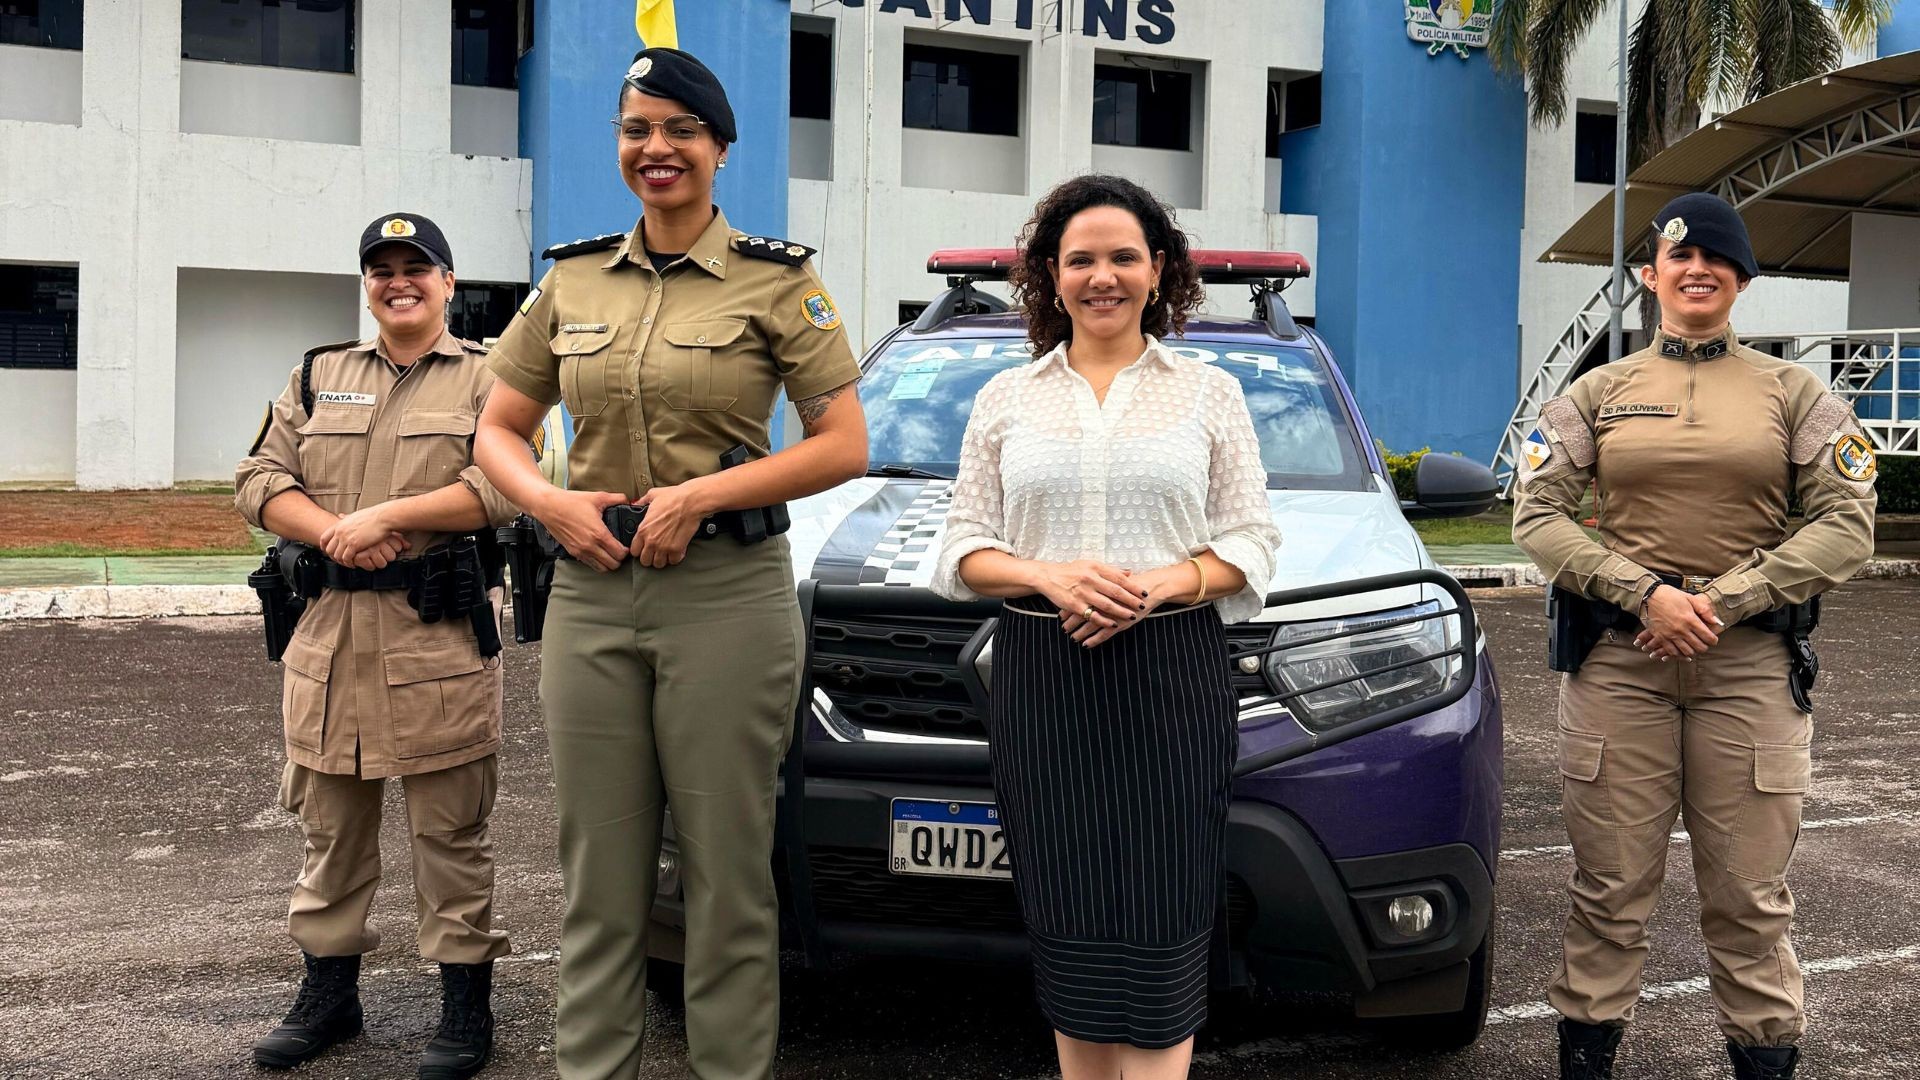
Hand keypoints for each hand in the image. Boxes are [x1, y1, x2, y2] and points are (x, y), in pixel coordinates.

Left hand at [318, 505, 408, 567]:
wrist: (383, 518)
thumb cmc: (373, 516)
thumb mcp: (355, 515)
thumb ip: (346, 518)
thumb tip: (341, 516)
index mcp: (340, 524)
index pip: (324, 538)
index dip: (324, 547)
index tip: (327, 552)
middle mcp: (340, 532)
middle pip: (329, 549)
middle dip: (333, 557)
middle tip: (340, 560)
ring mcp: (346, 538)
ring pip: (337, 555)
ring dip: (342, 561)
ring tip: (348, 563)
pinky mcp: (354, 545)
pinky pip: (346, 558)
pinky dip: (349, 563)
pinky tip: (354, 563)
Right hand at [537, 488, 629, 571]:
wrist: (549, 507)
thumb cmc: (571, 502)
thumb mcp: (598, 497)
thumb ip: (617, 499)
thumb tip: (628, 500)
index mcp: (599, 534)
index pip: (619, 553)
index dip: (626, 551)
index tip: (626, 546)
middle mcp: (590, 546)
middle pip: (613, 564)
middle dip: (619, 559)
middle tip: (620, 551)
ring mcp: (581, 551)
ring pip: (602, 568)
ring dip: (608, 563)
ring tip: (610, 553)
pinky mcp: (573, 552)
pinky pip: (589, 564)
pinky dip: (597, 562)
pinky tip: (598, 553)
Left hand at [630, 478, 713, 568]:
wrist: (691, 502)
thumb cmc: (674, 497)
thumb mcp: (653, 495)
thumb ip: (642, 501)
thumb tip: (637, 503)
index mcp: (643, 529)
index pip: (634, 550)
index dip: (639, 550)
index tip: (643, 547)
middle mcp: (651, 541)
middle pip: (645, 561)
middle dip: (649, 557)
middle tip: (654, 552)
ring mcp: (664, 547)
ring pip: (658, 564)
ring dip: (662, 559)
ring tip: (665, 553)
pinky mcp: (677, 549)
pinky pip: (673, 561)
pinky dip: (675, 558)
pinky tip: (676, 552)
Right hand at [1035, 560, 1145, 647]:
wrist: (1048, 577)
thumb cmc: (1070, 570)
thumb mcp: (1090, 564)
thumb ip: (1109, 569)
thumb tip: (1129, 573)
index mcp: (1095, 567)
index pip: (1119, 578)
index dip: (1133, 586)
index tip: (1144, 593)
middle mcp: (1090, 579)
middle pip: (1116, 591)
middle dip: (1131, 600)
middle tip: (1142, 605)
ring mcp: (1082, 592)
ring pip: (1107, 604)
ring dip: (1121, 611)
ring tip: (1132, 616)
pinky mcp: (1075, 605)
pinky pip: (1093, 615)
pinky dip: (1104, 620)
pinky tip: (1114, 624)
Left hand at [1067, 562, 1191, 647]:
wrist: (1150, 589)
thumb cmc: (1132, 584)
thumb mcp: (1114, 580)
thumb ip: (1101, 583)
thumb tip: (1086, 586)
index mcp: (1099, 588)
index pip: (1079, 599)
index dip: (1069, 608)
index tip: (1061, 613)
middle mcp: (1103, 600)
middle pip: (1081, 612)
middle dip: (1071, 622)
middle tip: (1063, 627)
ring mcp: (1111, 613)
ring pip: (1090, 625)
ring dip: (1080, 632)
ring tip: (1072, 637)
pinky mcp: (1120, 623)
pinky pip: (1103, 633)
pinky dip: (1093, 640)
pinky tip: (1086, 644)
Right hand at [1633, 586, 1722, 660]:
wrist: (1651, 596)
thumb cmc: (1671, 596)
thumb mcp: (1691, 598)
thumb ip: (1705, 610)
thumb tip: (1715, 621)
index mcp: (1690, 619)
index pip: (1708, 637)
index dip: (1713, 640)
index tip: (1713, 639)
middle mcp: (1681, 629)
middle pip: (1699, 647)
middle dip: (1705, 647)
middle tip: (1704, 644)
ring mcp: (1670, 635)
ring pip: (1687, 652)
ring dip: (1693, 652)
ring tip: (1694, 648)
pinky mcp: (1661, 637)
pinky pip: (1672, 652)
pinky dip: (1679, 655)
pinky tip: (1682, 652)